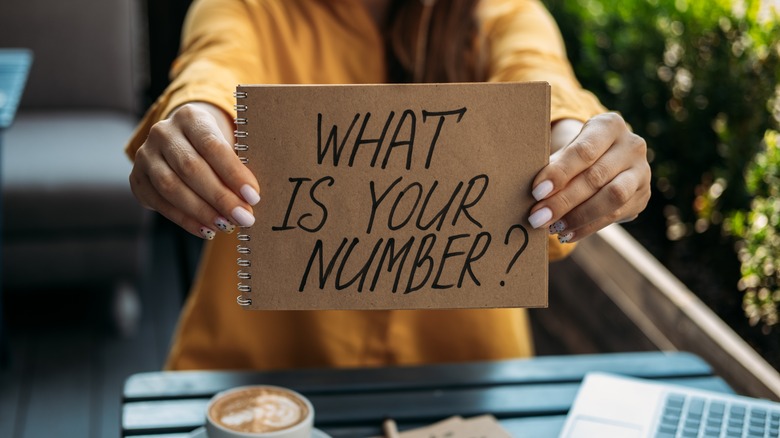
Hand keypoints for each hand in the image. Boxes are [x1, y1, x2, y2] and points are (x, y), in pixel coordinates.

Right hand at [129, 102, 260, 239]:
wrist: (182, 140)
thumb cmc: (215, 146)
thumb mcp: (228, 142)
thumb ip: (239, 164)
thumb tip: (252, 198)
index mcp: (190, 117)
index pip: (212, 145)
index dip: (233, 173)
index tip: (253, 196)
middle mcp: (163, 133)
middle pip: (191, 168)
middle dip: (220, 197)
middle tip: (243, 217)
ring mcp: (146, 156)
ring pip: (171, 187)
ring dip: (202, 211)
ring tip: (226, 225)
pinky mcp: (138, 179)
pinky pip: (161, 203)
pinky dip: (186, 220)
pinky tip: (207, 229)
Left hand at [527, 113, 650, 242]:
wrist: (606, 159)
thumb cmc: (576, 154)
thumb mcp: (566, 151)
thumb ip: (554, 168)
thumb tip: (535, 195)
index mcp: (609, 125)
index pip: (584, 151)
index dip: (560, 173)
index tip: (536, 192)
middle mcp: (631, 145)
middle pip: (596, 177)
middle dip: (564, 200)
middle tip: (538, 217)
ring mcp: (642, 171)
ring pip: (612, 198)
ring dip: (578, 217)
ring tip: (552, 228)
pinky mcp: (642, 196)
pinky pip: (615, 215)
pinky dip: (587, 227)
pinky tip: (566, 234)